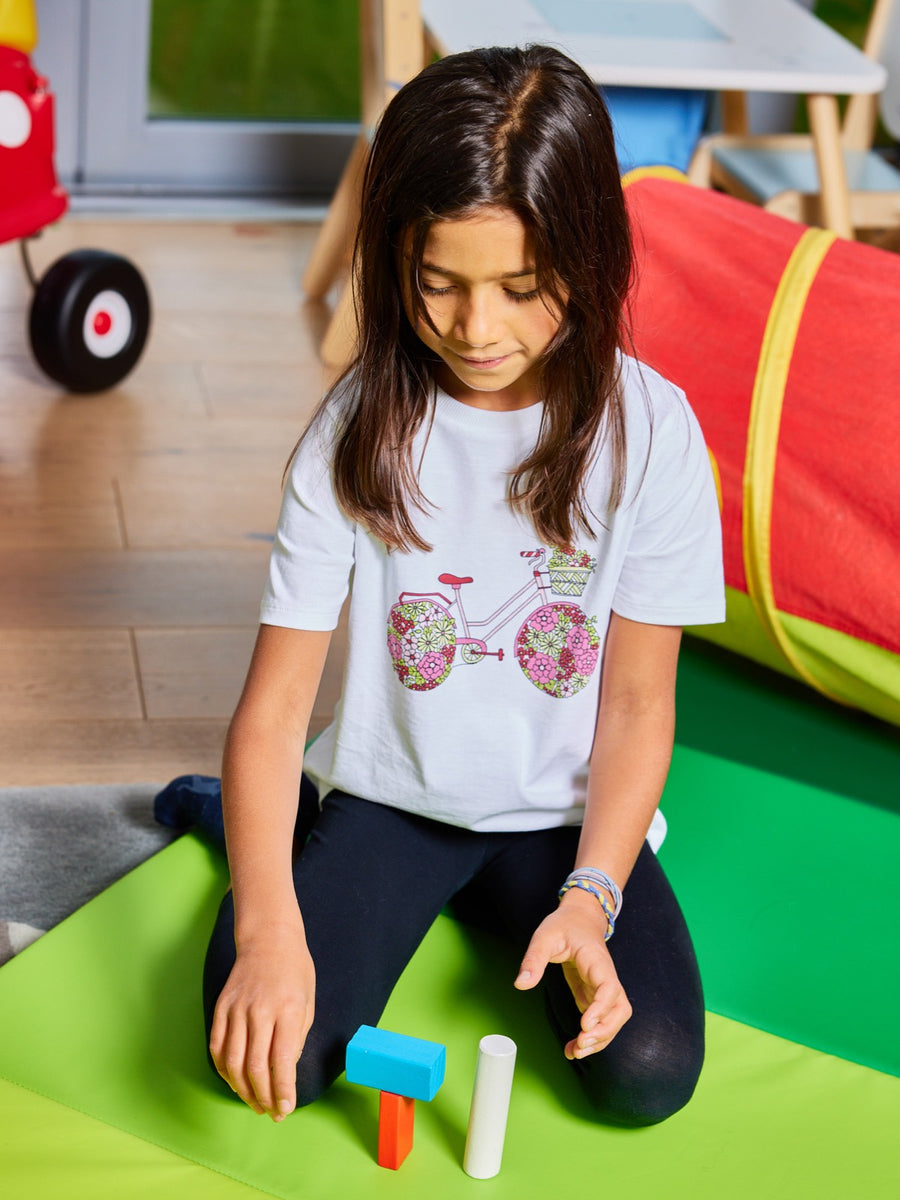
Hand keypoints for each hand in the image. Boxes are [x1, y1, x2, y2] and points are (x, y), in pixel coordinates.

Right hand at [209, 927, 314, 1120]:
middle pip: (254, 1067)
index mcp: (287, 1009)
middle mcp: (259, 1010)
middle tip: (271, 1112)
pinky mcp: (221, 1007)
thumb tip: (283, 1072)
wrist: (269, 938)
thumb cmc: (295, 971)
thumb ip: (295, 1039)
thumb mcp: (308, 1003)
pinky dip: (224, 1070)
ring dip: (242, 1090)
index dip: (283, 1090)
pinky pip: (217, 1047)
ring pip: (233, 1062)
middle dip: (263, 1097)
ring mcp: (236, 1008)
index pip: (281, 1061)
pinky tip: (235, 1081)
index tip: (286, 1109)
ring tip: (254, 1103)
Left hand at [514, 891, 631, 1059]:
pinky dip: (591, 1037)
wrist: (579, 918)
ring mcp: (603, 989)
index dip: (601, 1009)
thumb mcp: (544, 936)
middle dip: (604, 1031)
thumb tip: (521, 984)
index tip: (584, 1024)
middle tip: (580, 1044)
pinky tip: (573, 1047)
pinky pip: (600, 1021)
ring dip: (600, 1039)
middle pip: (620, 1010)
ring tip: (575, 1052)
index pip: (609, 988)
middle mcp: (606, 977)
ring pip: (615, 1019)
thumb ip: (533, 960)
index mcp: (597, 961)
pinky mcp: (595, 997)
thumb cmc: (564, 925)